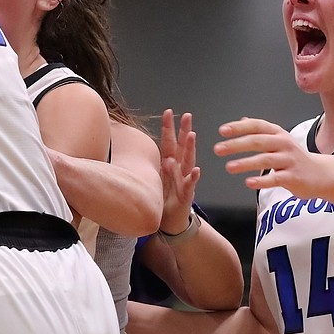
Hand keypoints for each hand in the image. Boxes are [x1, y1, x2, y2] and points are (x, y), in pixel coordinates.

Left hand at [158, 109, 199, 234]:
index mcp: (171, 164)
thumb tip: (137, 146)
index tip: (169, 112)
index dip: (169, 128)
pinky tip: (196, 170)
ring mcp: (184, 181)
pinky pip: (190, 185)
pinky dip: (193, 177)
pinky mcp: (187, 195)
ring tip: (191, 135)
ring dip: (190, 148)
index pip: (170, 142)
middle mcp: (179, 169)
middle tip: (187, 116)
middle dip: (184, 131)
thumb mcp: (156, 178)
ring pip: (188, 162)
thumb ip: (154, 163)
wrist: (172, 222)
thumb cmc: (164, 198)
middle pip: (182, 147)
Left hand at [214, 117, 319, 193]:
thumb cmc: (294, 157)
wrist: (321, 174)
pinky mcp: (293, 177)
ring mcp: (289, 160)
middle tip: (218, 149)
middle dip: (236, 145)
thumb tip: (242, 120)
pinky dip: (261, 180)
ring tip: (229, 167)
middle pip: (258, 141)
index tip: (222, 131)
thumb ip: (260, 132)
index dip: (239, 127)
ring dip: (245, 163)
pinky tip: (248, 182)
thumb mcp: (279, 140)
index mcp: (278, 133)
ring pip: (265, 160)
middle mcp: (284, 144)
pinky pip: (275, 179)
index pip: (257, 126)